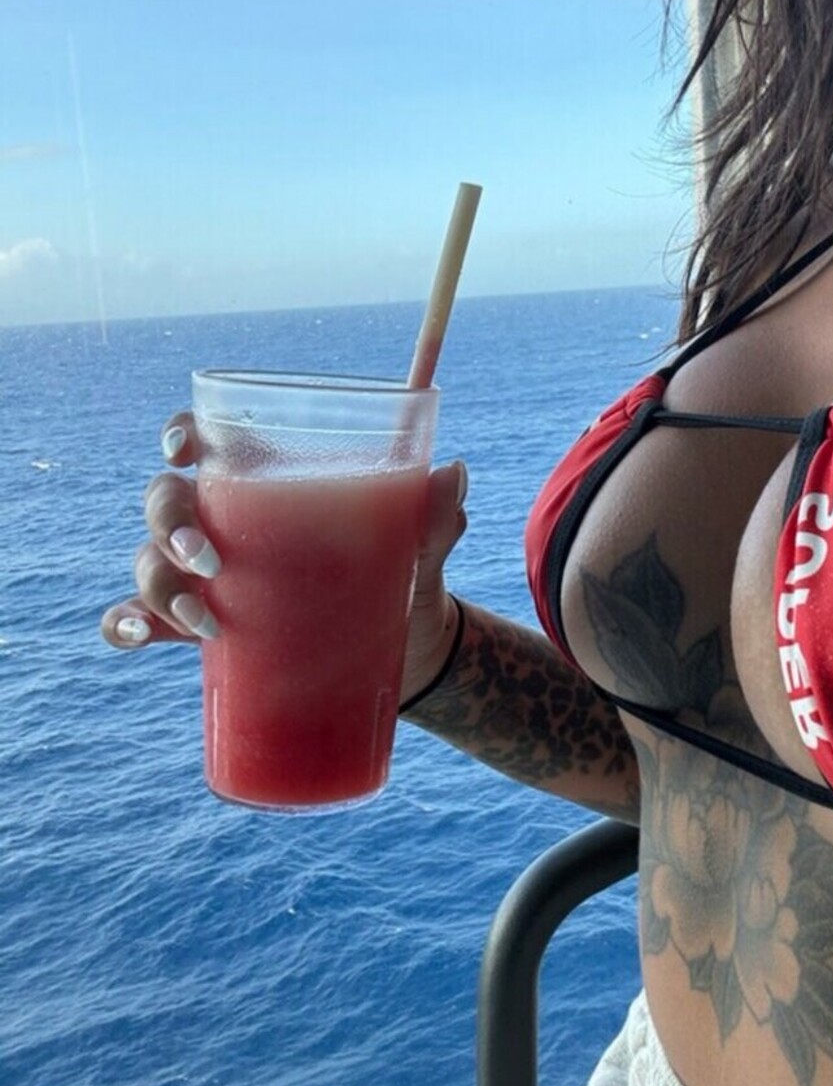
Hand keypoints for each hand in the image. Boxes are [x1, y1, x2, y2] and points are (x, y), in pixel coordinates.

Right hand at [101, 414, 470, 694]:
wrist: (406, 651)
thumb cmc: (403, 575)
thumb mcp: (421, 547)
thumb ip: (432, 513)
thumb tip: (453, 474)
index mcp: (267, 484)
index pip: (205, 440)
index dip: (180, 434)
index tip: (183, 451)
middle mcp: (225, 523)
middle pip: (165, 501)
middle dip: (170, 525)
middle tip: (210, 560)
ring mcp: (208, 577)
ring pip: (150, 561)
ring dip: (158, 585)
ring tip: (206, 622)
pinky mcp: (203, 629)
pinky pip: (141, 620)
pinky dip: (127, 624)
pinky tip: (137, 634)